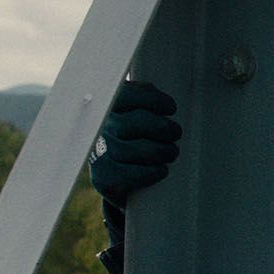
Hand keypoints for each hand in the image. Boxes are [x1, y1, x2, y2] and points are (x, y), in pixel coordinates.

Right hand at [88, 80, 181, 207]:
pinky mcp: (102, 178)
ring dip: (161, 151)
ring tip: (171, 152)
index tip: (171, 108)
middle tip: (175, 133)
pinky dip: (150, 173)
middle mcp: (100, 128)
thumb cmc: (139, 132)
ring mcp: (98, 153)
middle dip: (163, 128)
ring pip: (133, 149)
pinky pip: (127, 175)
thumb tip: (165, 100)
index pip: (126, 95)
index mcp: (109, 106)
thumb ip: (146, 95)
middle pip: (134, 123)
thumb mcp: (141, 107)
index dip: (153, 100)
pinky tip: (161, 169)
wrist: (121, 173)